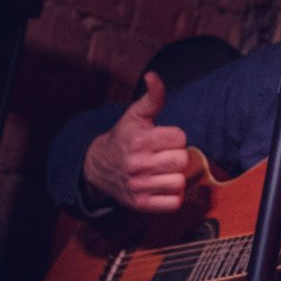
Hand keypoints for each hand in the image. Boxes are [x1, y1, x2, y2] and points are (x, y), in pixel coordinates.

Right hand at [81, 72, 189, 212]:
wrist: (98, 167)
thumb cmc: (124, 137)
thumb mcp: (136, 115)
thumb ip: (152, 96)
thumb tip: (153, 76)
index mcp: (139, 140)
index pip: (180, 138)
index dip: (175, 137)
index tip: (164, 138)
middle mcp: (138, 164)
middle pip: (182, 160)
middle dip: (177, 156)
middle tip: (165, 155)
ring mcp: (139, 186)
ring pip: (180, 182)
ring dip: (176, 176)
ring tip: (163, 170)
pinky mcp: (141, 204)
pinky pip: (174, 203)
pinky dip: (173, 195)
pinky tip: (162, 185)